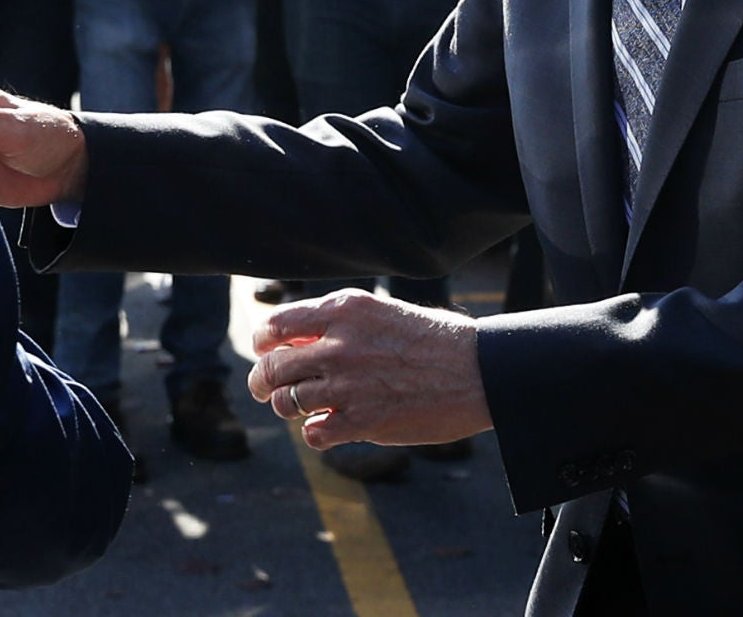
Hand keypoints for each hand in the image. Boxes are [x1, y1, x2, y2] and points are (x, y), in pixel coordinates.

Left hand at [248, 291, 490, 449]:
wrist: (479, 371)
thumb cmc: (436, 339)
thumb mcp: (382, 311)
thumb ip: (340, 322)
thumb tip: (300, 337)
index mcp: (344, 310)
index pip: (276, 325)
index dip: (264, 342)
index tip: (265, 351)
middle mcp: (339, 344)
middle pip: (273, 366)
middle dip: (263, 380)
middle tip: (264, 388)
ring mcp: (348, 384)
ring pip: (287, 401)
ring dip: (288, 407)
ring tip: (300, 408)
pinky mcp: (362, 421)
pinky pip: (314, 433)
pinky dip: (315, 433)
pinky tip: (327, 428)